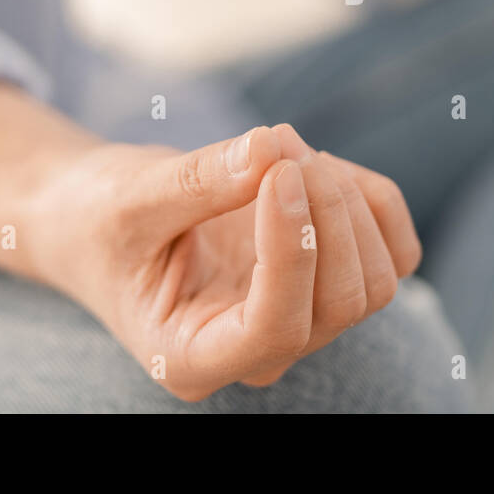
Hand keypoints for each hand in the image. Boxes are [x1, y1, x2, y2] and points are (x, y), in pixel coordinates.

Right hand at [0, 83, 420, 401]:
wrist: (102, 216)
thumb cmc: (101, 218)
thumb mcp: (129, 198)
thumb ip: (197, 182)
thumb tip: (272, 148)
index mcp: (194, 355)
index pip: (276, 327)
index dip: (295, 248)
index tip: (280, 169)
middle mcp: (257, 351)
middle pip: (341, 301)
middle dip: (325, 210)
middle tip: (276, 138)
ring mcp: (301, 320)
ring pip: (376, 279)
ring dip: (346, 199)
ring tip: (283, 143)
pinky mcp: (328, 282)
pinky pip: (391, 253)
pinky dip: (373, 201)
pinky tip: (319, 162)